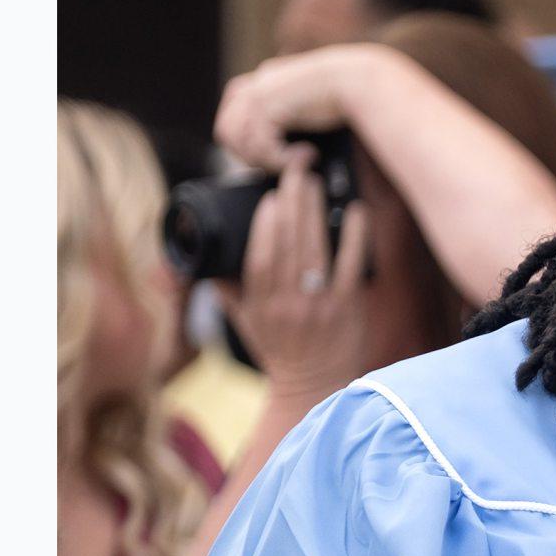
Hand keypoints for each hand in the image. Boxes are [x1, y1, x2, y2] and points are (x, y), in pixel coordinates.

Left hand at [213, 44, 394, 171]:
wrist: (358, 80)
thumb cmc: (344, 95)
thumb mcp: (305, 104)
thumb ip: (284, 119)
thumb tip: (278, 146)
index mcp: (259, 82)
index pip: (231, 121)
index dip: (248, 144)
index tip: (274, 156)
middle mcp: (253, 85)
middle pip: (228, 133)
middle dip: (252, 155)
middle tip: (285, 162)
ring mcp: (256, 94)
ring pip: (243, 144)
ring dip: (271, 160)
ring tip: (302, 159)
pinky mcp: (266, 106)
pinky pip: (262, 147)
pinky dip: (284, 159)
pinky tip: (310, 153)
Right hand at [217, 145, 374, 403]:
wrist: (315, 387)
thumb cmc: (276, 348)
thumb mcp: (241, 319)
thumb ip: (223, 284)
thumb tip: (198, 252)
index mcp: (260, 305)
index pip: (259, 260)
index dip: (265, 226)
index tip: (269, 195)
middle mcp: (289, 304)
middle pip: (289, 245)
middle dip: (292, 202)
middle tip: (296, 168)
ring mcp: (321, 305)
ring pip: (317, 250)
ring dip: (317, 210)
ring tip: (316, 179)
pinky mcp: (350, 307)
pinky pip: (354, 265)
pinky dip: (356, 236)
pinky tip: (357, 210)